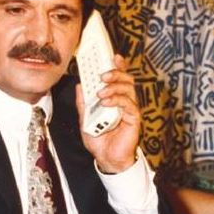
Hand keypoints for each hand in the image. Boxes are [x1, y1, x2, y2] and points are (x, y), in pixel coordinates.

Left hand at [76, 54, 141, 172]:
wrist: (106, 158)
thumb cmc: (99, 139)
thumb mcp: (85, 119)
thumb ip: (83, 102)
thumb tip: (80, 85)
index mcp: (114, 98)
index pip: (118, 78)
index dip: (118, 65)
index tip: (112, 55)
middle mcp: (124, 101)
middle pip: (126, 79)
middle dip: (115, 73)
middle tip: (103, 74)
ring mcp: (130, 109)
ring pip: (128, 89)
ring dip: (114, 86)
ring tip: (101, 92)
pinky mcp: (133, 118)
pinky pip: (128, 104)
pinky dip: (117, 100)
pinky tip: (106, 102)